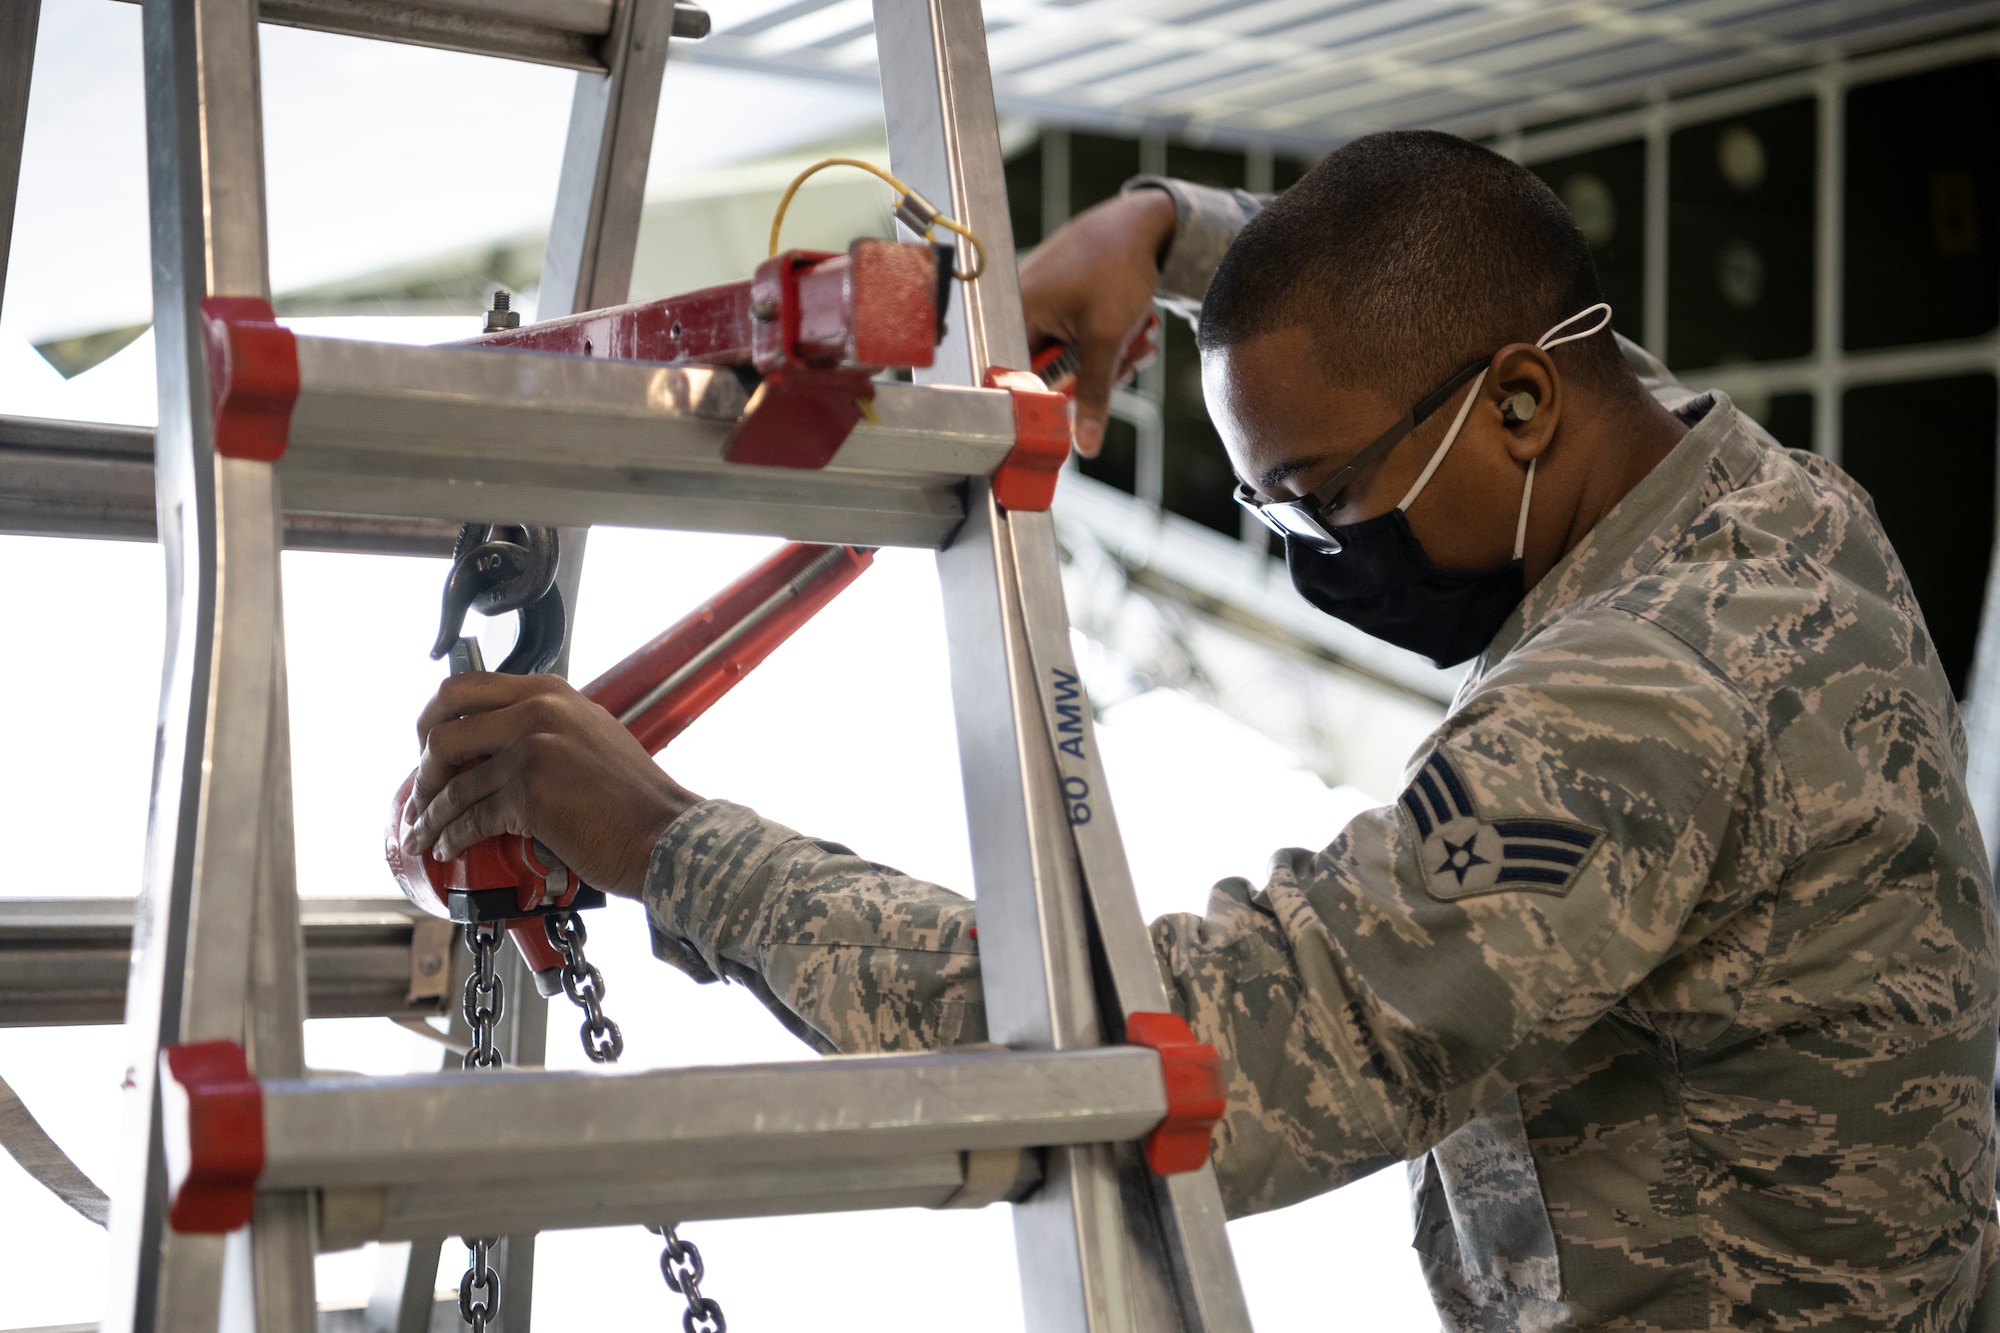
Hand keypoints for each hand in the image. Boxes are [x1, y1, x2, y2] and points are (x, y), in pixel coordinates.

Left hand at [400, 673, 700, 898]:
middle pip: (442, 728)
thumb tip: (495, 741)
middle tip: (420, 792)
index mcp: (549, 691)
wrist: (664, 833)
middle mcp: (537, 712)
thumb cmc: (634, 796)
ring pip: (452, 782)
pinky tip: (448, 849)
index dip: (433, 721)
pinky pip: (470, 818)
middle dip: (421, 767)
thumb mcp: (590, 733)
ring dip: (428, 815)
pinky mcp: (529, 794)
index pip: (464, 688)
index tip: (427, 751)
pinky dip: (451, 838)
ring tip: (421, 834)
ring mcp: (532, 750)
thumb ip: (545, 725)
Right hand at [1018, 188, 1176, 457]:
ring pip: (1067, 361)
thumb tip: (1085, 444)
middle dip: (1087, 377)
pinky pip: (1075, 342)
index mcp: (1016, 311)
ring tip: (1131, 343)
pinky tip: (1127, 332)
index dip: (1043, 402)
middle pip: (1043, 373)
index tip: (1072, 415)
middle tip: (1120, 365)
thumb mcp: (1107, 337)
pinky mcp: (1060, 305)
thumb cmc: (1118, 265)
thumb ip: (1094, 393)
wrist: (1143, 222)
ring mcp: (1041, 306)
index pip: (1012, 378)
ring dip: (1104, 363)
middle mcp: (1020, 308)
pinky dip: (1103, 345)